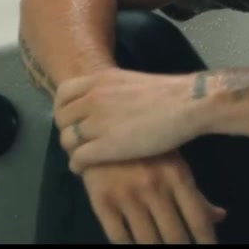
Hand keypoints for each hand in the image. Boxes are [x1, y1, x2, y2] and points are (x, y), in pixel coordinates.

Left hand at [54, 67, 204, 172]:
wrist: (186, 103)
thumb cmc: (167, 93)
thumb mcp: (128, 81)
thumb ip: (111, 91)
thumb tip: (105, 103)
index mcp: (98, 80)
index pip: (63, 94)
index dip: (63, 109)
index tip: (72, 119)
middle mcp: (92, 98)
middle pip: (62, 119)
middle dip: (67, 131)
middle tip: (79, 140)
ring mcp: (97, 122)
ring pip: (67, 140)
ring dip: (72, 149)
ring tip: (83, 156)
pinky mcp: (106, 146)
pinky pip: (78, 158)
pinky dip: (77, 165)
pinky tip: (84, 168)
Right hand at [80, 151, 226, 243]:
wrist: (97, 128)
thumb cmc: (143, 148)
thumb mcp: (173, 164)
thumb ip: (195, 193)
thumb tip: (220, 216)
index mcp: (176, 175)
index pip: (198, 219)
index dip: (206, 242)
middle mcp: (153, 186)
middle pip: (175, 236)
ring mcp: (127, 194)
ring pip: (148, 241)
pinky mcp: (102, 201)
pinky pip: (119, 237)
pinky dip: (130, 248)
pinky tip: (136, 247)